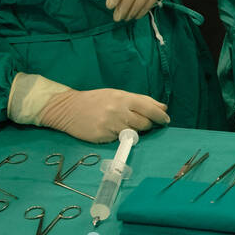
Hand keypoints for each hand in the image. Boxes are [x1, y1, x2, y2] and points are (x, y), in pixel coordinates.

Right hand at [36, 88, 168, 142]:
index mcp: (123, 98)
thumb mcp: (118, 94)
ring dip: (134, 132)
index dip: (160, 116)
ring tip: (125, 126)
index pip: (149, 108)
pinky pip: (118, 140)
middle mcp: (118, 111)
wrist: (68, 108)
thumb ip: (141, 100)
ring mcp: (110, 124)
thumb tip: (162, 107)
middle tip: (145, 125)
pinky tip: (111, 130)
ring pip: (133, 133)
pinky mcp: (102, 136)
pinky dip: (119, 137)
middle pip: (144, 123)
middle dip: (148, 125)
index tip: (166, 120)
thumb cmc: (96, 100)